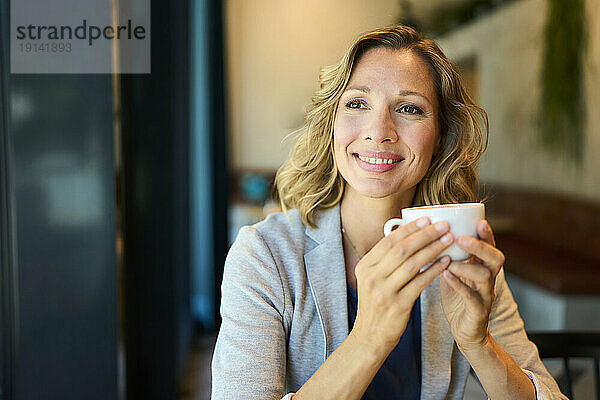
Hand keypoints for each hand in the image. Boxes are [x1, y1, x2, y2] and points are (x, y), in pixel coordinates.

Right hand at [350, 217, 452, 358]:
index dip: (409, 229)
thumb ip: (384, 261)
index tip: (427, 219)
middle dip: (425, 235)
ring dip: (433, 249)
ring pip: (413, 264)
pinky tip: (446, 262)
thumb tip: (405, 235)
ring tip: (449, 240)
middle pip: (402, 250)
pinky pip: (420, 283)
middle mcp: (372, 277)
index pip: (389, 241)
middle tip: (443, 226)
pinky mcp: (398, 305)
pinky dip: (434, 270)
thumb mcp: (371, 280)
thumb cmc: (376, 305)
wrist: (370, 337)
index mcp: (365, 266)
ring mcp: (384, 292)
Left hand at [439, 220, 504, 352]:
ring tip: (449, 262)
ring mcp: (485, 295)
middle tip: (463, 239)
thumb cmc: (457, 296)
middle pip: (496, 258)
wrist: (465, 330)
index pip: (489, 245)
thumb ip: (447, 255)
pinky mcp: (478, 311)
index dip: (486, 234)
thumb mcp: (453, 271)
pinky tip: (446, 276)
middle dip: (480, 247)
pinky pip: (472, 297)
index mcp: (482, 266)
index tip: (479, 221)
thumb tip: (426, 233)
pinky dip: (459, 285)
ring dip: (466, 267)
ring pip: (486, 277)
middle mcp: (488, 278)